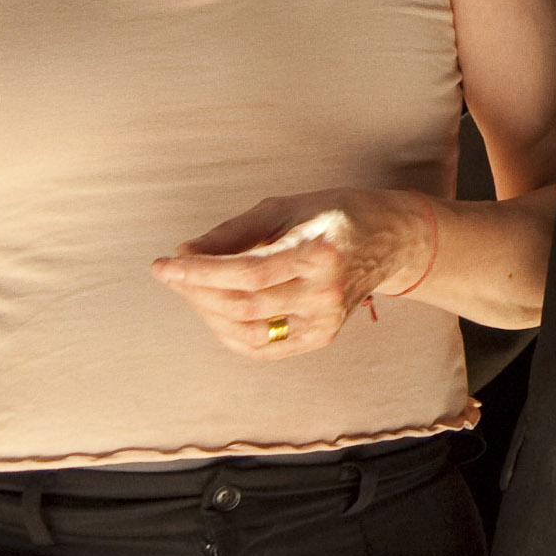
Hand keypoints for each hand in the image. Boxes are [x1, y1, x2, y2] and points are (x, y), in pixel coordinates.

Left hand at [149, 187, 436, 355]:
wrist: (390, 241)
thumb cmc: (333, 216)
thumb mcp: (284, 208)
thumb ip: (232, 233)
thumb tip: (185, 255)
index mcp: (319, 250)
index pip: (248, 272)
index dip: (200, 271)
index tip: (165, 264)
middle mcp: (325, 291)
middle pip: (243, 305)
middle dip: (195, 291)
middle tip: (172, 273)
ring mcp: (326, 319)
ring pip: (248, 332)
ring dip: (208, 313)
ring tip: (193, 289)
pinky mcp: (323, 336)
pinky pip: (263, 348)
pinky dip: (230, 333)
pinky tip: (216, 311)